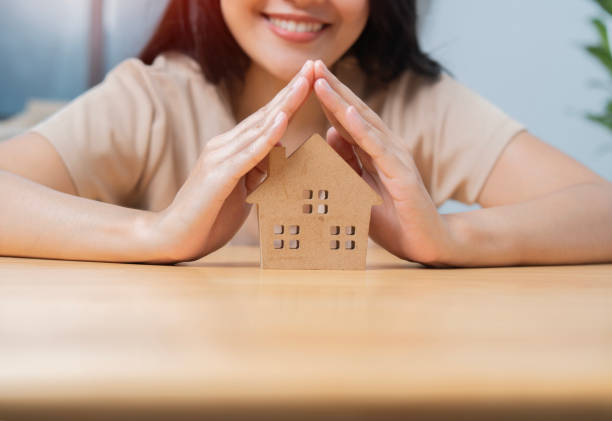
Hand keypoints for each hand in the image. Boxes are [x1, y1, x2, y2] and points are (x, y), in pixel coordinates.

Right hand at [151, 61, 314, 261]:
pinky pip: (247, 154)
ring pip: (258, 128)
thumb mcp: (243, 189)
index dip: (289, 98)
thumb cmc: (209, 216)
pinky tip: (283, 121)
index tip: (312, 78)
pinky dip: (267, 137)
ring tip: (304, 83)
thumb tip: (280, 147)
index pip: (266, 119)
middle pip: (264, 115)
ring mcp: (219, 159)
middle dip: (291, 91)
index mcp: (232, 149)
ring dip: (283, 105)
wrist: (172, 239)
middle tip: (315, 66)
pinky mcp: (218, 177)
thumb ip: (259, 167)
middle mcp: (224, 146)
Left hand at [313, 60, 453, 264]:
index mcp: (375, 150)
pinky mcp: (402, 174)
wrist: (425, 243)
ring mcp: (396, 158)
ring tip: (321, 80)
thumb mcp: (359, 188)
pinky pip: (377, 148)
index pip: (348, 119)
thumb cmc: (393, 218)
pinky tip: (345, 114)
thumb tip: (329, 133)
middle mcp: (386, 147)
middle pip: (355, 112)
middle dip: (333, 88)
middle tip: (311, 64)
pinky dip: (361, 130)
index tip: (306, 77)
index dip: (328, 98)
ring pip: (365, 124)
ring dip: (341, 101)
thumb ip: (346, 162)